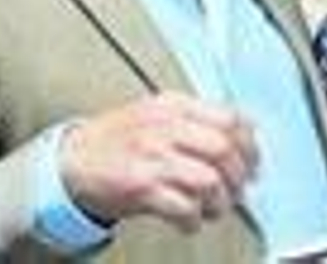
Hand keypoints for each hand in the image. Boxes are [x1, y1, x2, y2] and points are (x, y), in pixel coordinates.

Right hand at [59, 93, 258, 232]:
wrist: (72, 161)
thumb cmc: (117, 140)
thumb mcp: (156, 114)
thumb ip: (196, 119)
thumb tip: (243, 134)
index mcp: (172, 106)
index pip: (230, 118)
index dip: (250, 145)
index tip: (254, 163)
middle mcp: (163, 127)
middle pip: (224, 149)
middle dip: (239, 177)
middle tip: (237, 191)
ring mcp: (151, 156)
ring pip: (209, 180)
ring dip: (219, 202)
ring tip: (213, 208)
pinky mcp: (140, 187)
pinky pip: (184, 207)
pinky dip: (194, 219)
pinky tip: (190, 220)